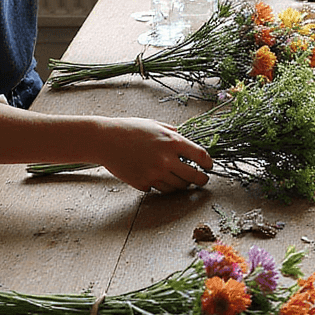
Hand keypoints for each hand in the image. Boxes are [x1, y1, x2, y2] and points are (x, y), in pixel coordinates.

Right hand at [96, 119, 213, 193]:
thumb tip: (187, 140)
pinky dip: (161, 186)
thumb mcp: (155, 125)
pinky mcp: (143, 183)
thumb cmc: (129, 129)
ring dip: (182, 185)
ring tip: (181, 180)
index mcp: (172, 142)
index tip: (209, 167)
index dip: (208, 164)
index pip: (201, 156)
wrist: (105, 140)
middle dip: (201, 180)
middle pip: (194, 177)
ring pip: (178, 187)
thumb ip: (173, 133)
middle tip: (202, 180)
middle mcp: (166, 160)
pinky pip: (159, 189)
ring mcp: (155, 174)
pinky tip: (158, 178)